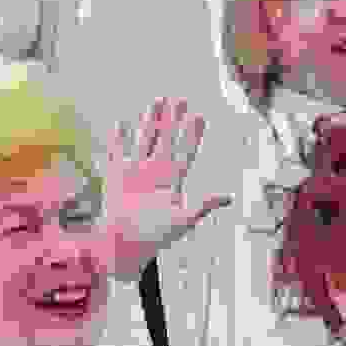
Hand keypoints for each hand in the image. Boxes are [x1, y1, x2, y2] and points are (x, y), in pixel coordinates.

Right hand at [96, 97, 234, 271]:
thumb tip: (228, 198)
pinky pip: (116, 153)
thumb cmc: (154, 236)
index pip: (185, 151)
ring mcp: (136, 172)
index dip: (192, 135)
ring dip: (150, 122)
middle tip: (179, 99)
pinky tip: (120, 124)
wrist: (124, 245)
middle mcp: (155, 172)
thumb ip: (203, 206)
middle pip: (166, 139)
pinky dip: (117, 139)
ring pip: (144, 140)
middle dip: (173, 120)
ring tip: (156, 102)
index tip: (199, 116)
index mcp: (172, 180)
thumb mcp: (183, 220)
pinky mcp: (116, 176)